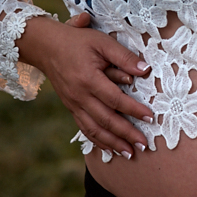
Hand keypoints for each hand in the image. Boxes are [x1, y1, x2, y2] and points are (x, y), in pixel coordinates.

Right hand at [17, 13, 152, 159]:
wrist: (46, 47)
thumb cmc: (77, 42)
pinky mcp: (71, 108)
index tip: (150, 118)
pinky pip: (84, 129)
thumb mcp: (102, 42)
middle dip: (126, 134)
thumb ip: (123, 56)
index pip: (115, 100)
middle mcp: (80, 96)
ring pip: (94, 130)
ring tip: (130, 154)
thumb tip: (145, 70)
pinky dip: (98, 141)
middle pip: (106, 120)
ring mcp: (73, 105)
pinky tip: (110, 149)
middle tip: (144, 145)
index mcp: (89, 79)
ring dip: (113, 143)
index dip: (134, 110)